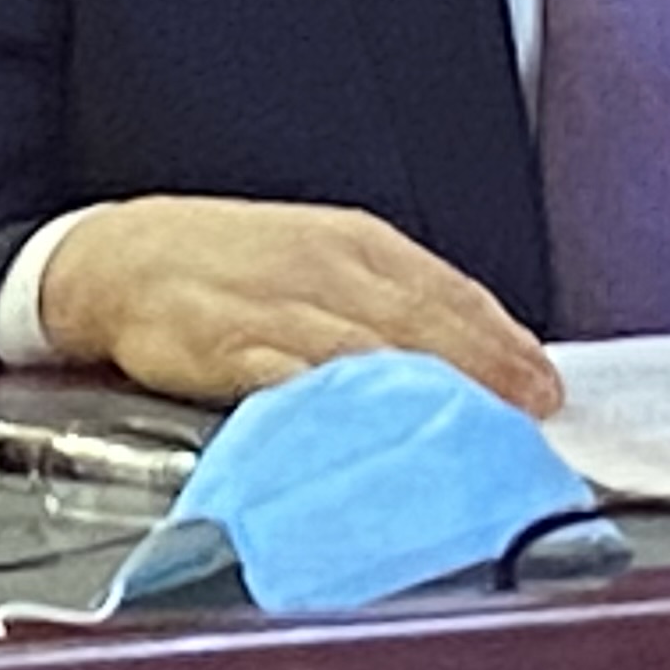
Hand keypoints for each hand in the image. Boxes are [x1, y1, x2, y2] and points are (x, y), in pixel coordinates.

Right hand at [35, 195, 562, 415]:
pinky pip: (291, 376)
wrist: (123, 257)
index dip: (501, 338)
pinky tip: (370, 425)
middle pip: (420, 321)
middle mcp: (326, 267)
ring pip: (368, 350)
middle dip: (484, 368)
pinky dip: (335, 402)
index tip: (545, 380)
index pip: (446, 290)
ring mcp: (279, 305)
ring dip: (427, 389)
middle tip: (533, 409)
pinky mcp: (230, 344)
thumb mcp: (320, 257)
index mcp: (355, 242)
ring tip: (476, 427)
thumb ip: (388, 300)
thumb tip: (471, 348)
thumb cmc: (233, 263)